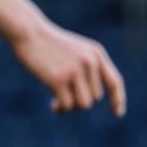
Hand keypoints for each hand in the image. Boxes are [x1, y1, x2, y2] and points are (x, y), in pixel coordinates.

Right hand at [11, 18, 127, 116]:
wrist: (29, 32)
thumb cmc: (50, 44)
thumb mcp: (76, 50)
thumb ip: (88, 68)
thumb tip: (92, 100)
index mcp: (96, 54)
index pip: (114, 81)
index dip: (118, 99)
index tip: (118, 114)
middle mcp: (89, 62)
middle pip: (96, 97)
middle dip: (81, 100)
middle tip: (66, 96)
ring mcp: (74, 71)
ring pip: (84, 104)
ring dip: (72, 106)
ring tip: (59, 102)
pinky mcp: (58, 79)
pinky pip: (67, 105)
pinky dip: (61, 108)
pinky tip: (53, 105)